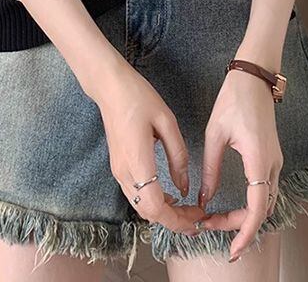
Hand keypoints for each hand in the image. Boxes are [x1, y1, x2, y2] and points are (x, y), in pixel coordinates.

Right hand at [91, 60, 204, 234]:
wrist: (109, 86)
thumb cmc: (138, 97)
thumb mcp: (166, 121)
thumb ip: (178, 155)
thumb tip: (184, 187)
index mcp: (137, 162)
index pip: (156, 207)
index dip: (178, 220)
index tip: (198, 218)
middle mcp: (124, 172)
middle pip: (148, 213)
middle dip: (174, 221)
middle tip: (197, 218)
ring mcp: (118, 170)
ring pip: (140, 206)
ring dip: (164, 213)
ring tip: (187, 210)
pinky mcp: (118, 166)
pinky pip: (136, 194)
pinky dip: (154, 202)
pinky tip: (170, 196)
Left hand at [197, 65, 282, 260]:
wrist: (254, 77)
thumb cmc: (234, 99)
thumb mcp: (215, 134)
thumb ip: (211, 169)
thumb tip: (204, 198)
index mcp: (259, 160)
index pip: (258, 209)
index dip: (245, 232)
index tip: (233, 249)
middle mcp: (272, 164)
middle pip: (262, 210)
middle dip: (239, 225)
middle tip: (210, 226)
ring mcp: (275, 161)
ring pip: (266, 201)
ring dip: (245, 215)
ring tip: (217, 218)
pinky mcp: (271, 156)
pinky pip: (266, 189)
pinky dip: (251, 203)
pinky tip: (233, 205)